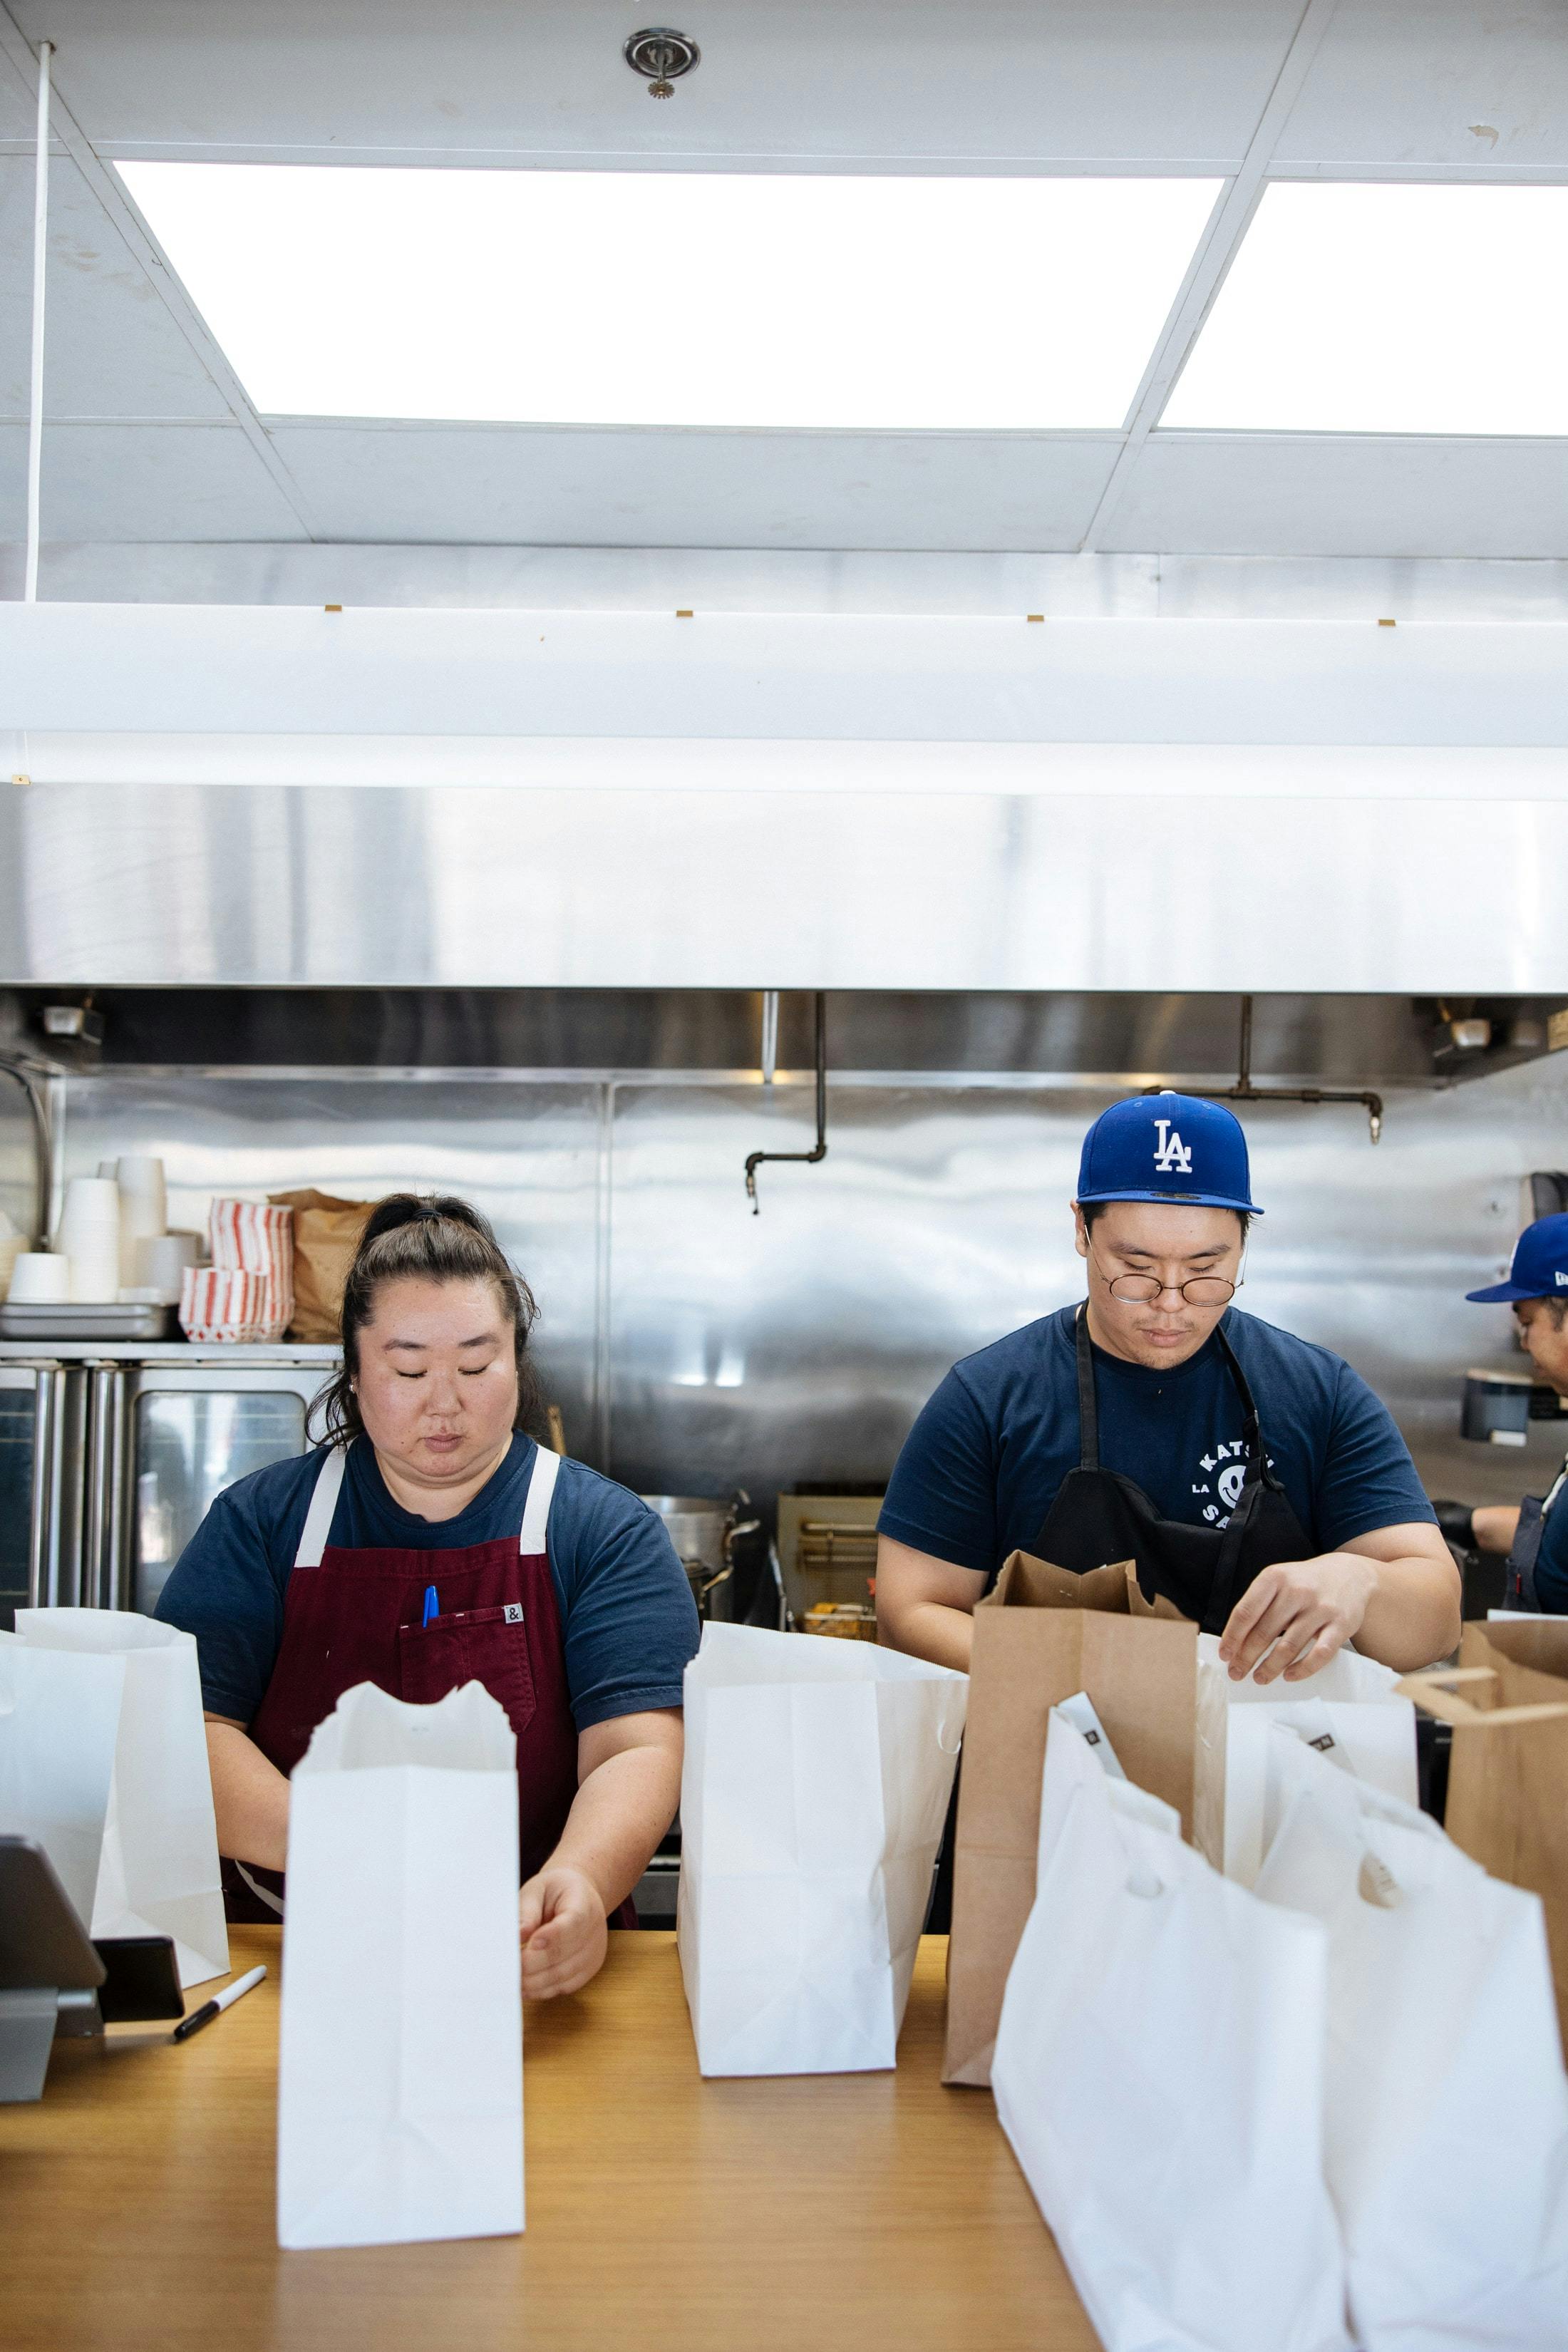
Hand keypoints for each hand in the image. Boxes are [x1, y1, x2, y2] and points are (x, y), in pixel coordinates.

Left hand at [517, 1865, 608, 1999]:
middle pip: (564, 1953)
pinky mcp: (588, 1969)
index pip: (573, 1922)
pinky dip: (544, 1990)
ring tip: (512, 1980)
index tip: (531, 1943)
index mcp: (583, 1903)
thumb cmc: (556, 1891)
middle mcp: (594, 1930)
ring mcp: (593, 1952)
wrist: (580, 1896)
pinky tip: (526, 1987)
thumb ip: (528, 1911)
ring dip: (535, 1982)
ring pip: (564, 1974)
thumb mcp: (538, 1888)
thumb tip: (518, 1935)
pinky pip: (566, 1986)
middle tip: (508, 1967)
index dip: (552, 1936)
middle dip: (533, 1964)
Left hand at [1218, 1552, 1378, 1684]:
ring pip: (1288, 1646)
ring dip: (1270, 1667)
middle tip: (1237, 1671)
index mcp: (1275, 1578)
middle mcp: (1297, 1591)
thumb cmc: (1306, 1582)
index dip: (1232, 1637)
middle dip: (1246, 1657)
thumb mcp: (1279, 1580)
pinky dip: (1302, 1669)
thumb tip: (1235, 1640)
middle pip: (1263, 1632)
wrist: (1350, 1573)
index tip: (1225, 1654)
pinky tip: (1290, 1675)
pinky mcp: (1341, 1625)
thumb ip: (1258, 1605)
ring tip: (1259, 1677)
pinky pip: (1319, 1654)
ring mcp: (1320, 1608)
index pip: (1246, 1612)